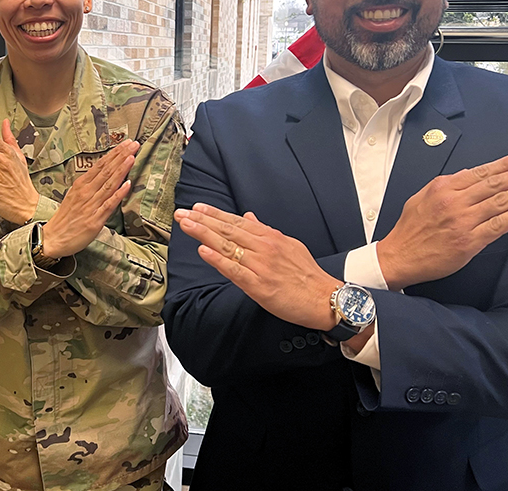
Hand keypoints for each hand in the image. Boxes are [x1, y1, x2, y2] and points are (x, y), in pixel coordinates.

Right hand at [43, 140, 138, 258]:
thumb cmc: (65, 218)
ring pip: (109, 184)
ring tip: (132, 157)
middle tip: (133, 144)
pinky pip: (109, 204)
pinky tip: (127, 184)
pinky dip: (118, 194)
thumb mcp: (74, 195)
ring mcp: (91, 205)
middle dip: (121, 156)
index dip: (114, 153)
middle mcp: (86, 192)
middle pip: (106, 171)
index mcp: (81, 185)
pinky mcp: (95, 220)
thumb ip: (89, 185)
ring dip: (121, 170)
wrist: (53, 238)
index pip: (100, 165)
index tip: (125, 143)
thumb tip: (104, 175)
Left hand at [174, 204, 341, 329]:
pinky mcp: (260, 286)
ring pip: (228, 247)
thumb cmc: (308, 275)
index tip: (197, 208)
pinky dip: (218, 260)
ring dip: (204, 235)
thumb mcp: (289, 244)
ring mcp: (261, 267)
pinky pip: (235, 271)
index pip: (236, 223)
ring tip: (186, 225)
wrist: (325, 299)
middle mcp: (264, 248)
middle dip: (202, 221)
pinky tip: (203, 251)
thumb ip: (266, 231)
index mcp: (271, 238)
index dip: (215, 215)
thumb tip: (248, 217)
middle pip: (228, 231)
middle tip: (182, 213)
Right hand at [378, 151, 507, 290]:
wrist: (398, 256)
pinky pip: (498, 225)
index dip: (506, 164)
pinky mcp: (469, 242)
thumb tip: (471, 175)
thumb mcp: (422, 196)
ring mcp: (463, 222)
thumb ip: (447, 185)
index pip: (482, 172)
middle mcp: (454, 202)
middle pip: (497, 184)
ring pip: (501, 201)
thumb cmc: (410, 228)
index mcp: (443, 188)